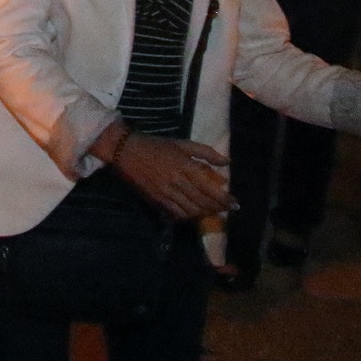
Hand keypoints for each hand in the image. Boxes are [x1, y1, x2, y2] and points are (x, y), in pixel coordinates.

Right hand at [106, 132, 234, 220]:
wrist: (125, 151)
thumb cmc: (156, 145)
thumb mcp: (182, 144)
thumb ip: (205, 153)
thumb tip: (227, 162)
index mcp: (185, 166)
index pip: (210, 188)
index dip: (224, 198)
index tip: (235, 204)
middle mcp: (177, 181)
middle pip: (202, 202)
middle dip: (217, 208)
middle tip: (227, 209)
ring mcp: (166, 192)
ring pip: (191, 210)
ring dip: (204, 213)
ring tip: (211, 211)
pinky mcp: (156, 199)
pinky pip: (176, 213)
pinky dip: (188, 216)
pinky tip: (193, 213)